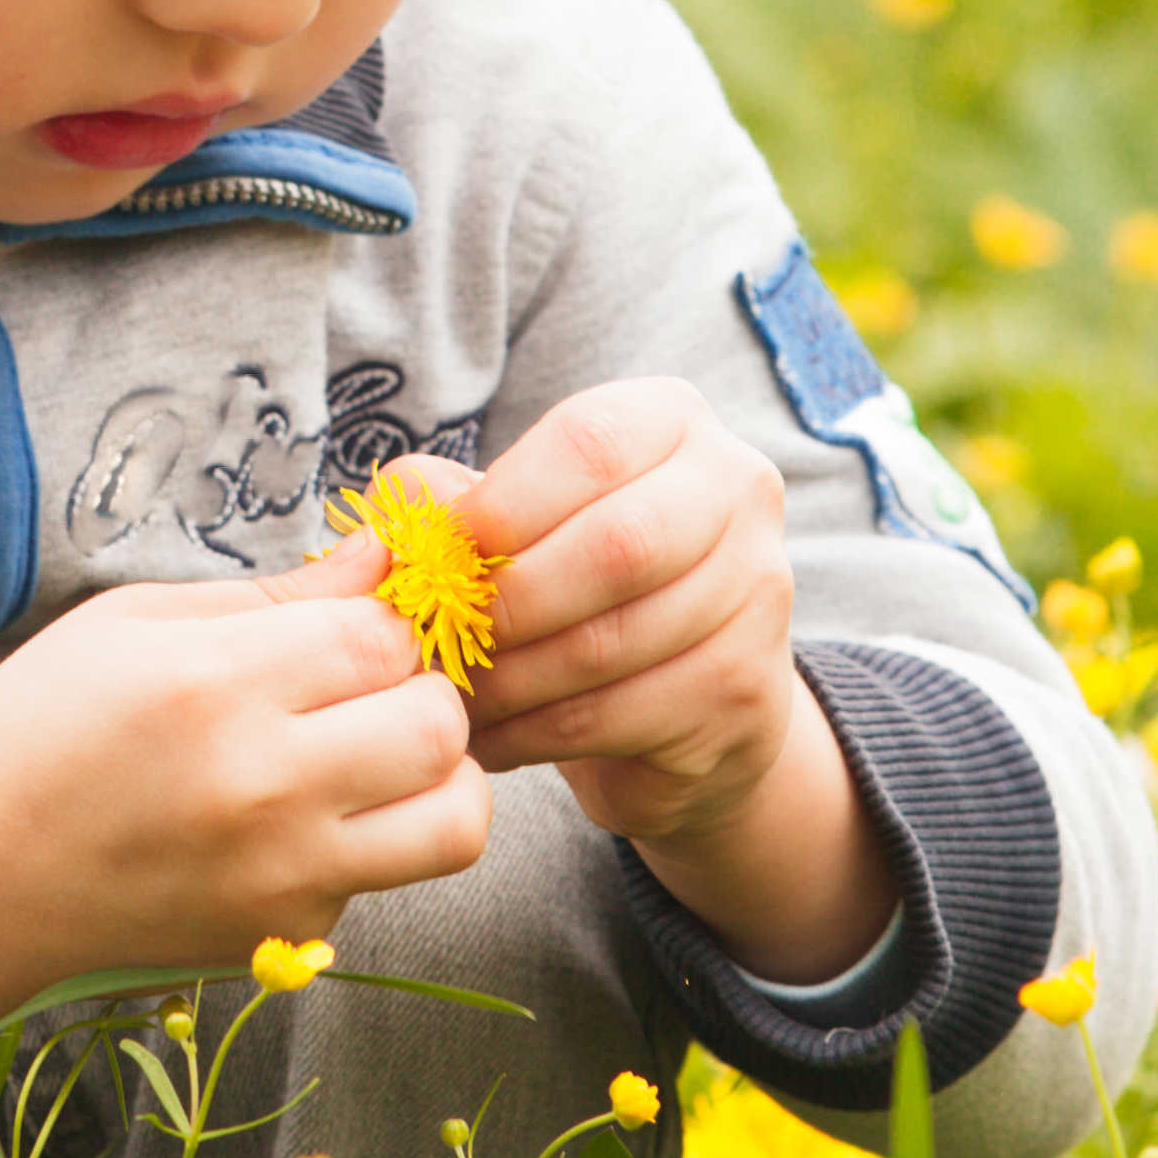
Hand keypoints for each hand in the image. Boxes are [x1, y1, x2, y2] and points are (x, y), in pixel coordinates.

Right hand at [0, 548, 483, 1139]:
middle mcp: (264, 788)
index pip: (384, 637)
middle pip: (439, 723)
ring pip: (456, 822)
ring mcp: (282, 877)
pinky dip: (364, 844)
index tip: (340, 633)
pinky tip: (293, 824)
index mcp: (218, 685)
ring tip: (376, 759)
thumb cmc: (41, 728)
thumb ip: (275, 594)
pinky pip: (384, 879)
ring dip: (436, 778)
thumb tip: (384, 558)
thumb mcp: (135, 623)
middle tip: (367, 692)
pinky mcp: (285, 938)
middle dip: (420, 692)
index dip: (378, 624)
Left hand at [438, 378, 892, 978]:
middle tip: (445, 639)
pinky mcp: (744, 688)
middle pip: (617, 544)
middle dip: (510, 601)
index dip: (503, 503)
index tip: (446, 554)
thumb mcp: (516, 521)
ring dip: (511, 679)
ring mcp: (757, 591)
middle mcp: (738, 490)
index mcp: (675, 420)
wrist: (685, 698)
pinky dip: (535, 731)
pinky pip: (619, 714)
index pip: (591, 442)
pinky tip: (495, 737)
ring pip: (613, 641)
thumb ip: (453, 499)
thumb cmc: (578, 583)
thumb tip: (400, 501)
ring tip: (456, 694)